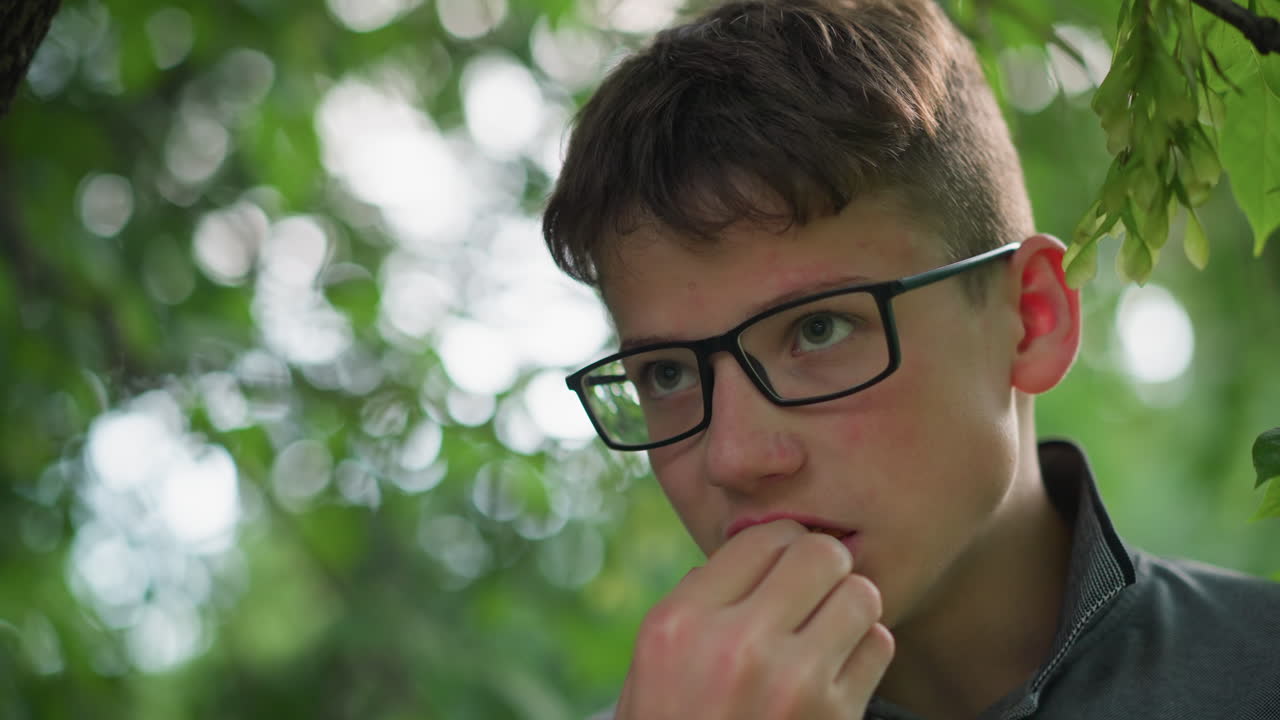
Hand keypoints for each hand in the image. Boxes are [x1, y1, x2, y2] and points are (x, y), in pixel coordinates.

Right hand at [613, 519, 893, 718]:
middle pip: (820, 554)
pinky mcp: (835, 717)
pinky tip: (837, 668)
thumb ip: (700, 603)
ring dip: (850, 607)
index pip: (763, 537)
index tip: (781, 568)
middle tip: (813, 591)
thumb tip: (756, 554)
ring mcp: (792, 683)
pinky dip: (866, 651)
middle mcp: (737, 645)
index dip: (781, 547)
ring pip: (860, 594)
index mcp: (681, 623)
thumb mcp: (654, 662)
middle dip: (823, 568)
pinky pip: (879, 644)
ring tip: (826, 630)